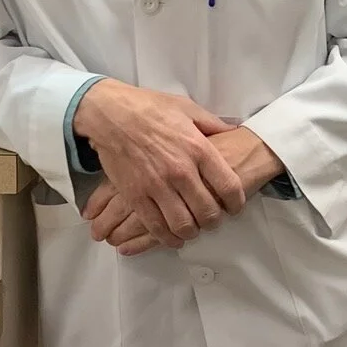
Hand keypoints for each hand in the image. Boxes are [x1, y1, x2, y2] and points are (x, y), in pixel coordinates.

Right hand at [87, 126, 286, 255]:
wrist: (111, 114)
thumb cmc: (151, 108)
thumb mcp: (188, 109)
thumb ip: (214, 124)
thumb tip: (235, 131)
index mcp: (199, 149)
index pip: (229, 186)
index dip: (236, 202)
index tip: (234, 206)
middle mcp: (181, 171)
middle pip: (208, 212)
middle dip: (214, 221)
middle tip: (213, 219)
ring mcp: (157, 186)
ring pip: (183, 225)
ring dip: (192, 232)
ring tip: (193, 229)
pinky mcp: (135, 196)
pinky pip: (155, 226)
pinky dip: (167, 238)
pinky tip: (172, 237)